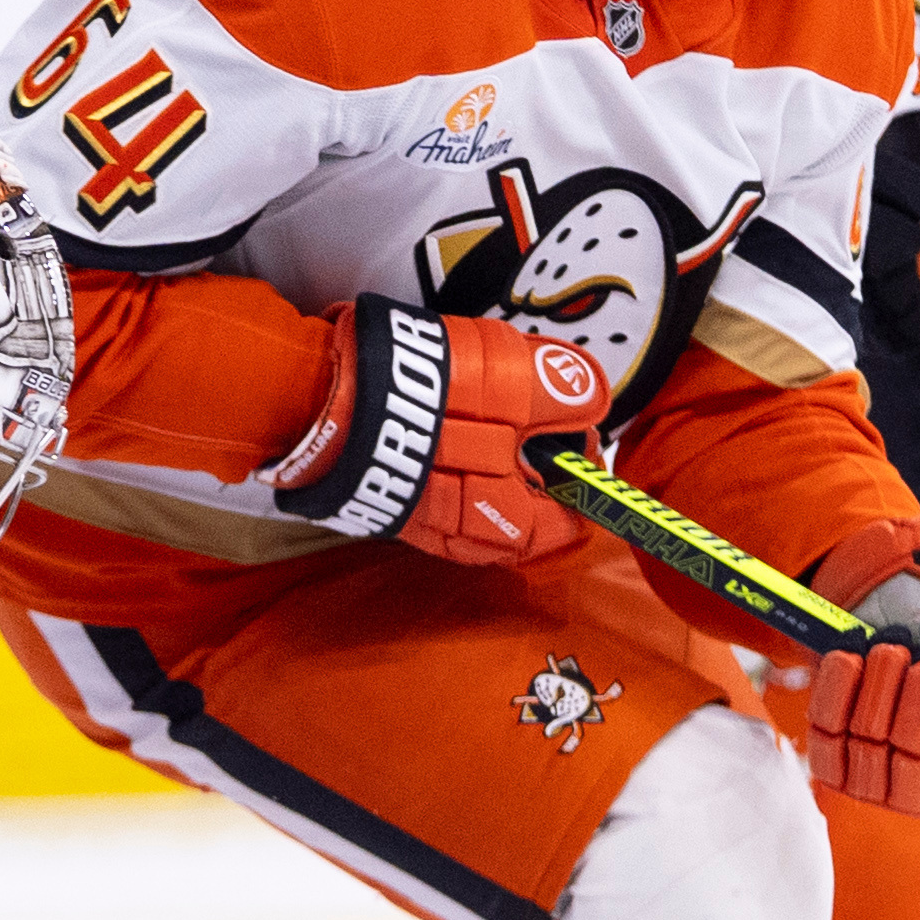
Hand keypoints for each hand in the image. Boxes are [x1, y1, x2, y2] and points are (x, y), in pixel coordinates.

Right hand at [265, 299, 606, 563]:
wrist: (326, 402)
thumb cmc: (430, 399)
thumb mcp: (518, 380)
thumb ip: (564, 393)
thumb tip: (593, 400)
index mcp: (516, 523)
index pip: (575, 512)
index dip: (578, 458)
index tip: (568, 418)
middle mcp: (473, 539)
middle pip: (527, 504)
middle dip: (530, 454)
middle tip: (518, 403)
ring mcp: (428, 526)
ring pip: (481, 495)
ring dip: (486, 452)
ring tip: (473, 403)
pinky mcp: (393, 505)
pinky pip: (438, 487)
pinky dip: (447, 455)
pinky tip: (437, 416)